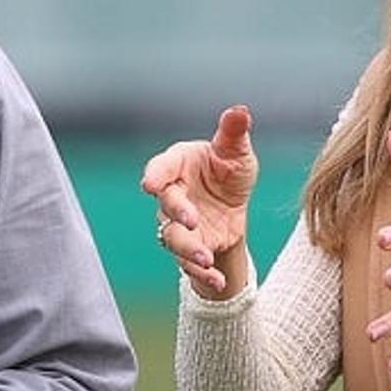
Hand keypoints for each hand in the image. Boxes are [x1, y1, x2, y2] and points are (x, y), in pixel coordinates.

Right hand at [139, 105, 258, 297]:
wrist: (233, 203)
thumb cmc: (227, 169)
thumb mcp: (236, 151)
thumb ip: (234, 132)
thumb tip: (240, 110)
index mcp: (178, 165)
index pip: (161, 168)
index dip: (154, 176)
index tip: (150, 184)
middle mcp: (173, 196)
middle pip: (166, 206)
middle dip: (176, 213)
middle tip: (190, 219)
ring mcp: (179, 225)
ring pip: (173, 239)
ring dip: (188, 249)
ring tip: (206, 256)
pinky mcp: (191, 247)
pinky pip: (189, 264)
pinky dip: (202, 274)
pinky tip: (218, 280)